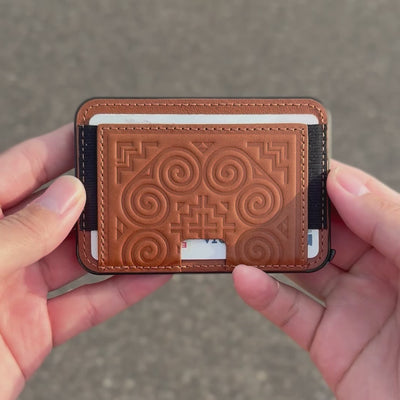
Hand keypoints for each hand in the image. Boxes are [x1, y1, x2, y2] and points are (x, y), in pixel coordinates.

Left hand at [0, 124, 170, 399]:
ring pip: (80, 258)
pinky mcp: (37, 329)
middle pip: (59, 213)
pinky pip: (89, 304)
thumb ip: (19, 232)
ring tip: (150, 225)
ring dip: (117, 245)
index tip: (95, 133)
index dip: (59, 148)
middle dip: (97, 196)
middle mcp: (0, 251)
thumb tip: (68, 196)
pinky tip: (149, 275)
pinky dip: (122, 291)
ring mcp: (19, 290)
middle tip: (132, 179)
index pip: (20, 170)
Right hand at [233, 160, 399, 399]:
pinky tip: (246, 277)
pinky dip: (263, 294)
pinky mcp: (328, 341)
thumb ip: (389, 223)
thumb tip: (341, 182)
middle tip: (259, 191)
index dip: (329, 179)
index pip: (359, 200)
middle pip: (324, 231)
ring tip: (243, 230)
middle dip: (292, 211)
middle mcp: (375, 271)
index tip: (296, 161)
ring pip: (301, 268)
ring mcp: (349, 305)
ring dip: (271, 251)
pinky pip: (290, 312)